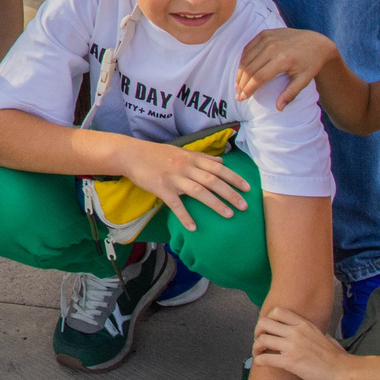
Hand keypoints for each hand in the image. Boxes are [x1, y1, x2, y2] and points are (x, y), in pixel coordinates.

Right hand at [118, 136, 251, 230]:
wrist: (131, 154)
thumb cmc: (156, 153)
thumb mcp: (180, 151)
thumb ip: (201, 157)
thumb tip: (221, 161)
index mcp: (191, 158)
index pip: (217, 168)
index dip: (234, 178)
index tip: (248, 188)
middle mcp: (185, 167)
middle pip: (212, 181)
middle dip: (230, 193)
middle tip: (244, 206)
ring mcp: (173, 178)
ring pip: (198, 191)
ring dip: (215, 204)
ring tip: (229, 215)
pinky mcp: (161, 188)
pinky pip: (176, 204)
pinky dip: (185, 216)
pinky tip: (193, 227)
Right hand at [237, 27, 339, 108]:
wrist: (315, 42)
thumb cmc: (310, 63)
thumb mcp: (304, 80)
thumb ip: (290, 94)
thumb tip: (279, 108)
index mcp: (282, 59)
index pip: (259, 77)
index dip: (249, 88)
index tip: (243, 98)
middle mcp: (272, 47)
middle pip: (249, 68)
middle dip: (241, 83)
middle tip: (238, 94)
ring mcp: (267, 38)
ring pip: (246, 58)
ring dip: (239, 73)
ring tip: (238, 84)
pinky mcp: (264, 33)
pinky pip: (248, 48)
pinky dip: (243, 60)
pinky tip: (242, 70)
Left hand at [254, 304, 353, 379]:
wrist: (345, 372)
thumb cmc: (339, 357)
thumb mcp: (326, 337)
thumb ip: (315, 333)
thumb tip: (314, 334)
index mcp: (304, 324)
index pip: (277, 312)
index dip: (267, 319)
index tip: (267, 328)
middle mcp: (295, 332)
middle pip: (264, 323)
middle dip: (257, 331)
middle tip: (259, 340)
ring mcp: (292, 346)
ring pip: (262, 340)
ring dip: (256, 347)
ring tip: (257, 352)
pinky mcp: (290, 362)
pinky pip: (266, 358)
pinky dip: (259, 361)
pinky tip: (260, 364)